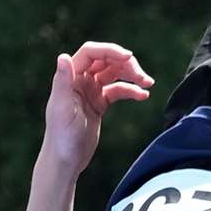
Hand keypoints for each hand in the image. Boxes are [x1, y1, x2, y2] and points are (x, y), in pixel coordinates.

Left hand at [41, 42, 154, 173]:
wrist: (66, 160)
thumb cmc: (61, 136)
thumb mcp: (63, 108)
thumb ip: (63, 81)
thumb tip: (63, 56)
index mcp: (70, 78)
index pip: (91, 53)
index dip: (110, 51)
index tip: (130, 57)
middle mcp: (80, 80)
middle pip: (106, 61)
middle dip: (126, 64)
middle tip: (143, 77)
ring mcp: (91, 91)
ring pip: (114, 74)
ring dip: (132, 75)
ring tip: (148, 83)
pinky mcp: (99, 103)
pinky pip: (118, 90)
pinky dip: (131, 90)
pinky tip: (143, 95)